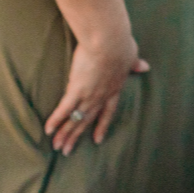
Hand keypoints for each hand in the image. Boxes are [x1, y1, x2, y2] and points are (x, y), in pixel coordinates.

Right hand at [45, 29, 147, 152]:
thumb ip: (134, 64)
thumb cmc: (120, 44)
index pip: (108, 112)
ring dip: (65, 134)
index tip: (97, 139)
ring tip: (57, 147)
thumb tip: (145, 66)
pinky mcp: (76, 89)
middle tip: (67, 151)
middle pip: (88, 120)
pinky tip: (48, 130)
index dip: (102, 126)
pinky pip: (64, 109)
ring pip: (76, 119)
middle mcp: (102, 96)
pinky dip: (56, 120)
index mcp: (115, 88)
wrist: (109, 41)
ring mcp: (90, 94)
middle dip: (77, 136)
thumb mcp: (131, 55)